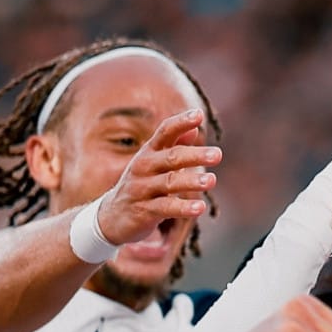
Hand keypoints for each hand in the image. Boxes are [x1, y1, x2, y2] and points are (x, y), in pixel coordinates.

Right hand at [93, 110, 220, 244]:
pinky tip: (200, 208)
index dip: (181, 123)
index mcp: (149, 152)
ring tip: (211, 180)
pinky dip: (183, 208)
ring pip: (169, 182)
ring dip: (191, 181)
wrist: (113, 216)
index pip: (165, 132)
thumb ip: (175, 146)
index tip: (199, 115)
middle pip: (171, 157)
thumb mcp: (156, 164)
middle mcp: (144, 167)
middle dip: (195, 155)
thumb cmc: (142, 185)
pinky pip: (165, 207)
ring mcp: (142, 188)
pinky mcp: (143, 211)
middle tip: (218, 155)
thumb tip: (195, 128)